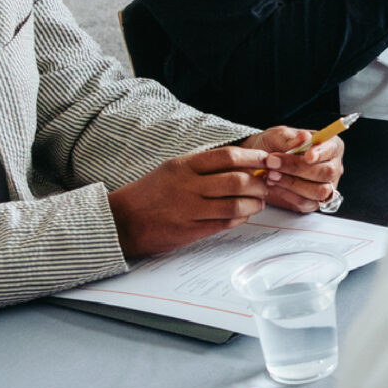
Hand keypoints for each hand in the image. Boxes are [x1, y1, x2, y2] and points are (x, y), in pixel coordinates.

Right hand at [109, 145, 278, 256]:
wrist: (121, 221)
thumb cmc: (149, 194)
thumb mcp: (171, 169)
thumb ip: (201, 166)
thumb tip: (240, 165)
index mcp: (183, 166)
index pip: (227, 156)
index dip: (252, 159)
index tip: (266, 161)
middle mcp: (187, 186)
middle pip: (237, 181)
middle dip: (258, 184)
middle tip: (265, 185)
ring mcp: (189, 209)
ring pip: (235, 205)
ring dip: (254, 204)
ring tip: (258, 203)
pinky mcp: (190, 230)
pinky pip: (224, 223)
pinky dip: (240, 219)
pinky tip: (243, 215)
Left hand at [241, 126, 345, 213]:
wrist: (260, 163)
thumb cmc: (274, 145)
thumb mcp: (278, 136)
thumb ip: (291, 139)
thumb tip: (304, 138)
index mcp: (330, 146)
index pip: (333, 149)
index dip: (322, 153)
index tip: (308, 156)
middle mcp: (332, 167)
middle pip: (327, 172)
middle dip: (298, 168)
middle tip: (272, 162)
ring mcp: (325, 187)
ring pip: (319, 191)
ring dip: (292, 183)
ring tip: (270, 175)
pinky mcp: (312, 202)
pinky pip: (306, 203)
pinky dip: (287, 195)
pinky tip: (273, 185)